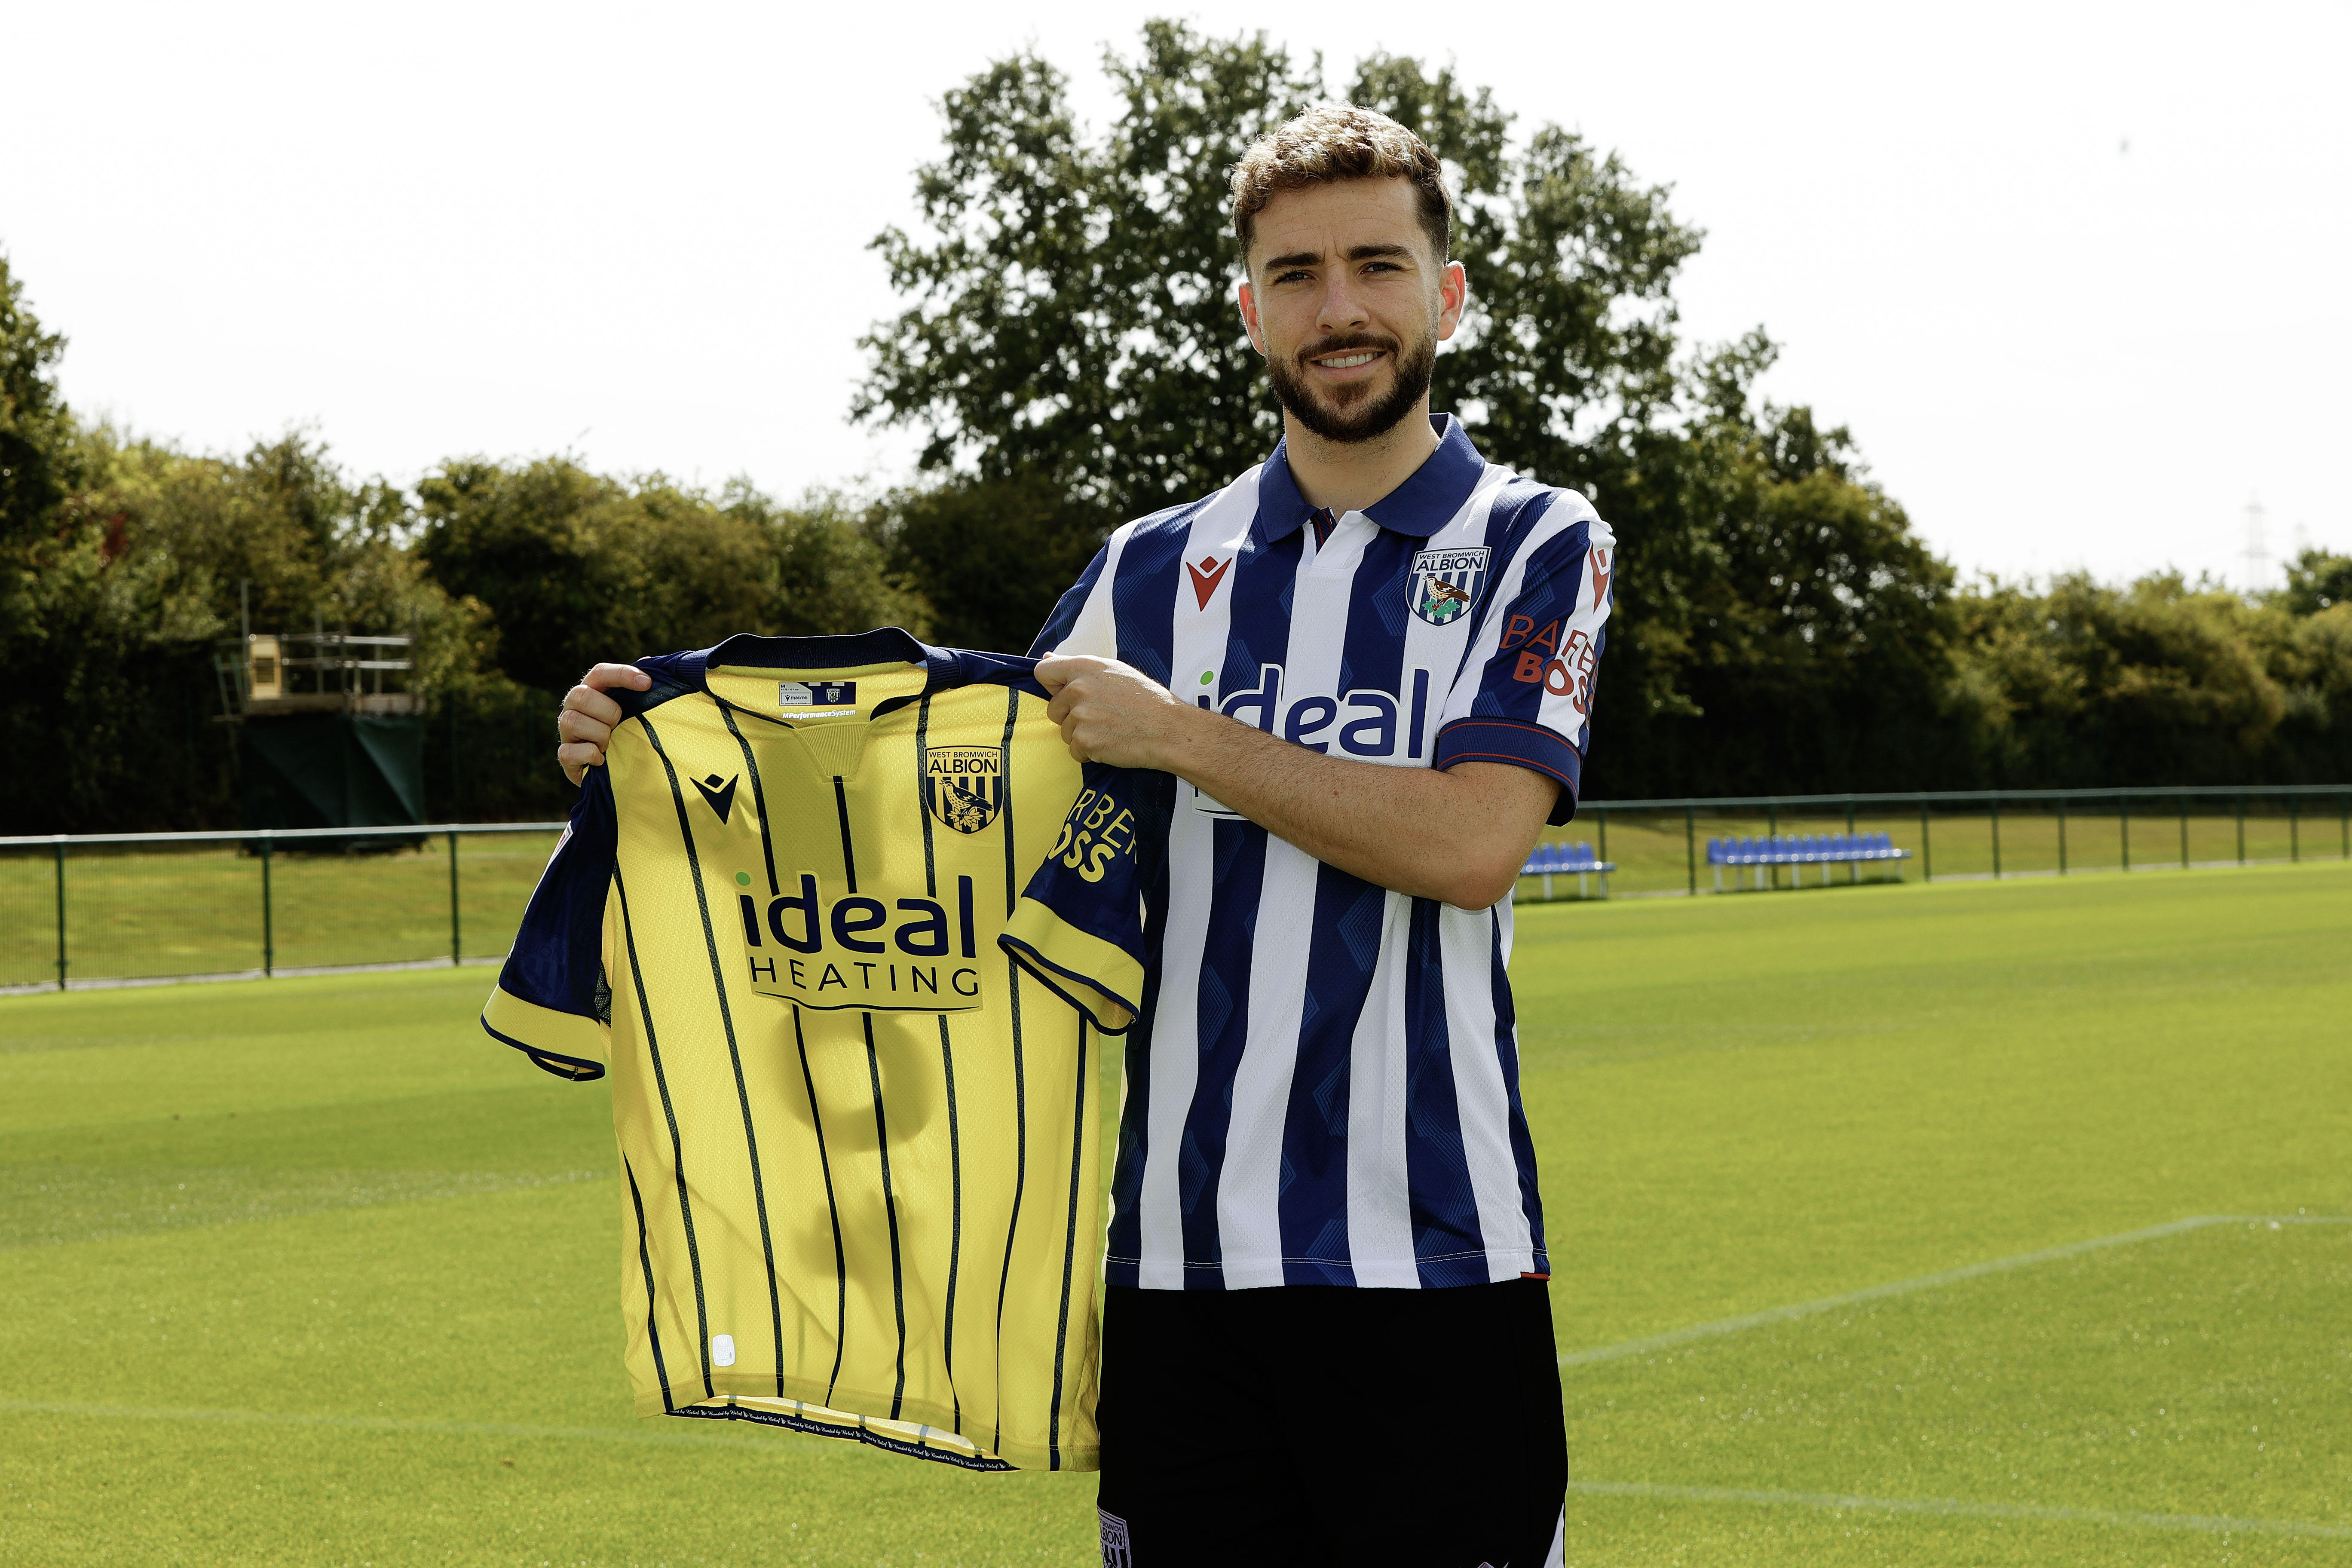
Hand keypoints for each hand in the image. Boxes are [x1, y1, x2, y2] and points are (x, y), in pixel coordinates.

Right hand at [557, 663, 651, 785]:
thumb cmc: (626, 732)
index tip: (647, 683)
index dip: (622, 674)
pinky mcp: (565, 756)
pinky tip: (602, 759)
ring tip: (611, 744)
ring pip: (573, 722)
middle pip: (581, 695)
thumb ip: (639, 688)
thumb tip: (648, 662)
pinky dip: (590, 755)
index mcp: (592, 690)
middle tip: (619, 724)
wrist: (617, 770)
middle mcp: (573, 707)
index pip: (600, 672)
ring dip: (600, 735)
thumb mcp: (635, 709)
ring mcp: (566, 731)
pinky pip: (569, 752)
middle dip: (608, 712)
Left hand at [1035, 654, 1202, 769]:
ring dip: (1082, 735)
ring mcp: (1080, 716)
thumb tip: (1047, 656)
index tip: (1064, 693)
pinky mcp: (1085, 741)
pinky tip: (1111, 743)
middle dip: (1069, 716)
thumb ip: (1079, 667)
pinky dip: (1090, 752)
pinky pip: (1074, 751)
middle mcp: (1079, 689)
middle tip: (1100, 716)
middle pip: (1052, 708)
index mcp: (1085, 666)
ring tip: (1110, 729)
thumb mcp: (1115, 671)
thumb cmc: (1147, 700)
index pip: (1043, 671)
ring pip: (1064, 731)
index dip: (1051, 685)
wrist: (1169, 729)